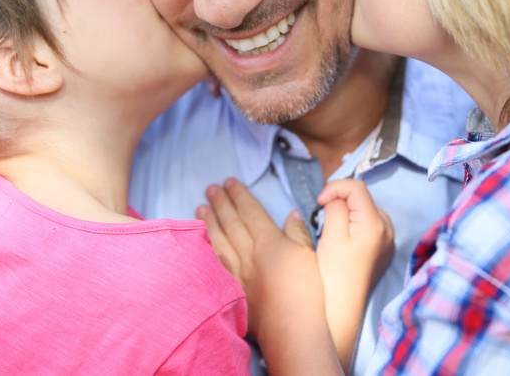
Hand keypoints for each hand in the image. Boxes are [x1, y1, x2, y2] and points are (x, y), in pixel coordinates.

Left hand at [198, 179, 342, 375]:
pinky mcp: (232, 291)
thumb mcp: (309, 256)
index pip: (250, 211)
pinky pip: (214, 266)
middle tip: (210, 188)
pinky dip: (206, 252)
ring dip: (208, 222)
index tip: (229, 182)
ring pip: (218, 241)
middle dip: (220, 203)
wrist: (292, 328)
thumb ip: (298, 233)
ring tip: (200, 207)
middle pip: (231, 222)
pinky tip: (199, 244)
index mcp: (269, 241)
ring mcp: (237, 273)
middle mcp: (249, 253)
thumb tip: (291, 214)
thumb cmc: (306, 292)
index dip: (239, 194)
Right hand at [316, 179, 394, 371]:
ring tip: (331, 229)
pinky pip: (369, 225)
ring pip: (365, 211)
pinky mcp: (383, 250)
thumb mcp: (330, 235)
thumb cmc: (332, 274)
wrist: (341, 309)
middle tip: (322, 217)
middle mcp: (388, 230)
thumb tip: (335, 197)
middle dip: (340, 201)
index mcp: (375, 224)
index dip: (334, 188)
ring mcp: (388, 241)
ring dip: (347, 212)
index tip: (318, 203)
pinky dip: (354, 224)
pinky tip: (343, 240)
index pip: (356, 188)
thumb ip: (334, 208)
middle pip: (362, 198)